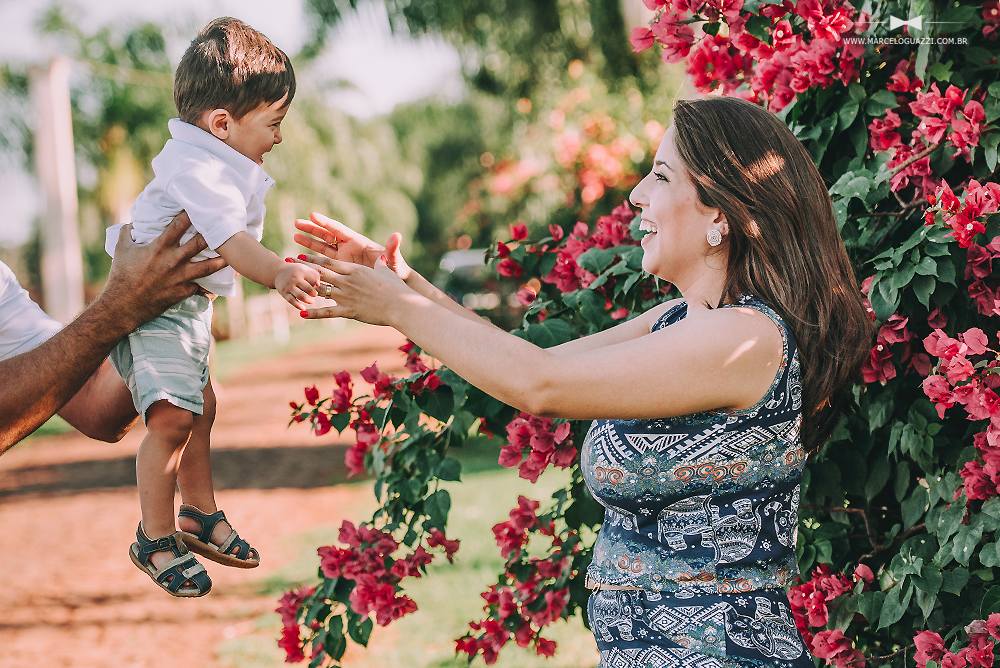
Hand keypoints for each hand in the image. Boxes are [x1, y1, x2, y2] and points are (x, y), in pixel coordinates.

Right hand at [101, 211, 227, 331]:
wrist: (123, 305)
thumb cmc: (121, 275)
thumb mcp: (121, 249)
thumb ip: (127, 232)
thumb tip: (133, 221)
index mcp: (158, 248)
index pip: (177, 226)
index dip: (189, 215)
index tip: (199, 205)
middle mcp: (173, 261)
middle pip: (199, 244)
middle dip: (213, 234)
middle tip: (226, 225)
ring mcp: (180, 277)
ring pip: (208, 267)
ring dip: (222, 260)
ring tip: (235, 254)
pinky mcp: (184, 291)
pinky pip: (201, 286)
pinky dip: (211, 283)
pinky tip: (224, 280)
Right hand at [275, 262, 319, 308]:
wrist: (278, 272)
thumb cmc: (295, 271)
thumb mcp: (304, 268)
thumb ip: (314, 274)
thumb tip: (318, 284)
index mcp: (301, 271)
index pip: (313, 280)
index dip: (316, 284)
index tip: (315, 286)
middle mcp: (295, 278)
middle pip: (308, 288)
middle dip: (313, 293)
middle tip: (314, 295)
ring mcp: (289, 286)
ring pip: (301, 296)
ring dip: (308, 300)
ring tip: (311, 301)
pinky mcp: (284, 293)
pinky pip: (292, 301)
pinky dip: (298, 305)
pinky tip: (303, 308)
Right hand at [294, 212, 410, 280]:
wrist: (393, 287)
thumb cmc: (395, 271)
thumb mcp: (393, 260)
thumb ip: (392, 249)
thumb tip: (397, 236)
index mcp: (358, 242)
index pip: (338, 230)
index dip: (325, 223)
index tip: (312, 215)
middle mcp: (349, 248)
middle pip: (327, 235)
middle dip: (312, 229)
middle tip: (296, 223)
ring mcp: (344, 258)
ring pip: (323, 247)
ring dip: (309, 242)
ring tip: (294, 236)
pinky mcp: (341, 269)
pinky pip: (325, 262)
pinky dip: (314, 260)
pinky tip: (301, 258)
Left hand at [296, 256, 409, 325]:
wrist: (401, 305)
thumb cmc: (396, 288)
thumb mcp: (387, 272)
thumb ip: (380, 265)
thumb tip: (380, 257)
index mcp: (354, 270)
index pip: (329, 262)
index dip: (314, 258)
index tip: (302, 255)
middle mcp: (347, 281)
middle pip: (320, 273)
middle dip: (303, 268)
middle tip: (289, 264)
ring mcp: (346, 296)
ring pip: (320, 291)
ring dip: (304, 288)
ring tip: (291, 286)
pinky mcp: (349, 311)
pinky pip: (328, 312)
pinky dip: (314, 313)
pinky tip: (302, 313)